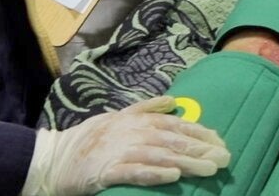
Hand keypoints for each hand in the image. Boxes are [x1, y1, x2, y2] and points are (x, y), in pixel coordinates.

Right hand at [21, 95, 229, 195]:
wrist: (54, 158)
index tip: (220, 141)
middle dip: (201, 148)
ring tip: (209, 168)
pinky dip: (155, 174)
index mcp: (136, 120)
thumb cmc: (89, 139)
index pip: (175, 125)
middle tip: (225, 157)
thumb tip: (173, 102)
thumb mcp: (118, 117)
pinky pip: (135, 172)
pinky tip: (173, 177)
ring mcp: (120, 151)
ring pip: (160, 156)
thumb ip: (146, 108)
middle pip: (173, 140)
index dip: (199, 133)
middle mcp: (132, 132)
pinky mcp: (108, 171)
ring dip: (186, 162)